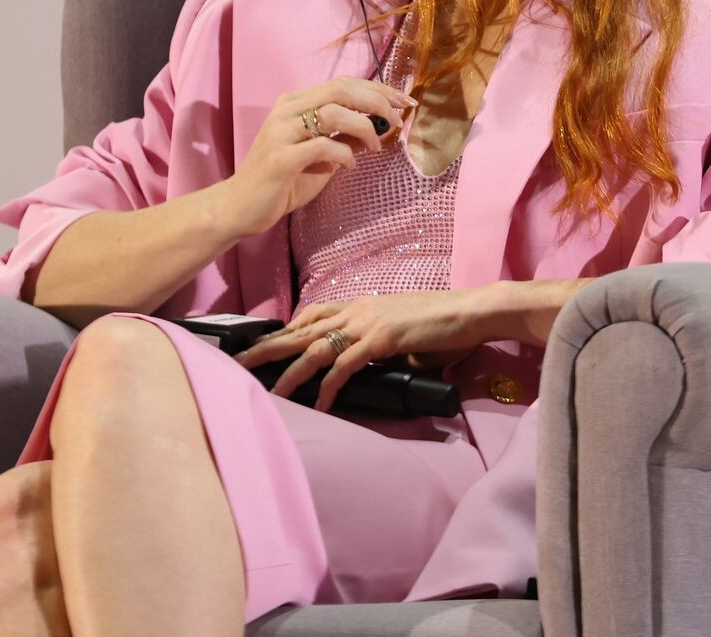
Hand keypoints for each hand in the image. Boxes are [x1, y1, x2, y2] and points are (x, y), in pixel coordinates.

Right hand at [222, 77, 415, 236]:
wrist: (240, 208)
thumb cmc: (283, 182)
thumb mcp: (323, 156)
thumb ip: (347, 137)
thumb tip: (382, 125)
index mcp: (296, 104)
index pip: (344, 83)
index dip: (379, 89)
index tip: (405, 102)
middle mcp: (287, 110)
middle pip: (341, 89)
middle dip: (377, 101)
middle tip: (398, 119)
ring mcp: (281, 132)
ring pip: (333, 111)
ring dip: (364, 127)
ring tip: (376, 147)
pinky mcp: (280, 158)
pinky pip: (322, 145)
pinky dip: (344, 153)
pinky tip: (350, 165)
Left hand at [234, 291, 488, 411]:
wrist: (472, 311)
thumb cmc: (444, 324)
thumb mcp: (403, 333)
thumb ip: (381, 346)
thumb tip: (373, 367)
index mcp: (362, 304)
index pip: (313, 313)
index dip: (286, 329)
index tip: (265, 344)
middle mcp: (358, 309)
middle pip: (301, 329)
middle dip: (268, 347)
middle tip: (238, 363)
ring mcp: (368, 322)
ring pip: (315, 348)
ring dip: (288, 371)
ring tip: (268, 393)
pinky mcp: (381, 339)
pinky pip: (344, 366)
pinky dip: (327, 387)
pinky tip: (318, 405)